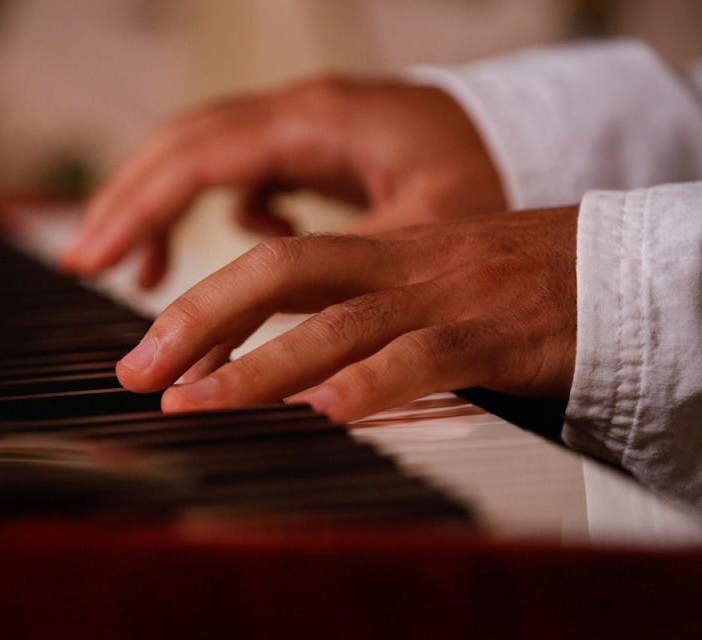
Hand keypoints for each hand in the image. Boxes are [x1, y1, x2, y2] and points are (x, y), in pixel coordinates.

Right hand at [63, 77, 505, 287]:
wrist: (529, 138)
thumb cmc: (484, 175)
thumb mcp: (417, 231)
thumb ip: (335, 272)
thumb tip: (265, 332)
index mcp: (317, 120)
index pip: (199, 157)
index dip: (138, 206)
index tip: (92, 258)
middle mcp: (299, 113)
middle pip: (183, 146)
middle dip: (128, 202)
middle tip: (84, 262)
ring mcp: (302, 127)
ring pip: (204, 156)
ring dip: (163, 207)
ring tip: (140, 273)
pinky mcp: (312, 149)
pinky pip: (242, 173)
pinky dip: (219, 210)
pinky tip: (242, 250)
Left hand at [115, 207, 577, 421]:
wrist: (612, 272)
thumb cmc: (508, 288)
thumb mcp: (420, 287)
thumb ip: (355, 317)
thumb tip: (288, 371)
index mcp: (376, 254)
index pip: (272, 267)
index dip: (203, 306)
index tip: (149, 353)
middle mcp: (396, 269)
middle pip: (281, 274)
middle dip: (200, 320)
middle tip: (140, 373)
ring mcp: (441, 299)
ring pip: (337, 321)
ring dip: (259, 364)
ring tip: (197, 403)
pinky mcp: (491, 335)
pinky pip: (424, 358)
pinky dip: (371, 384)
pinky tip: (327, 412)